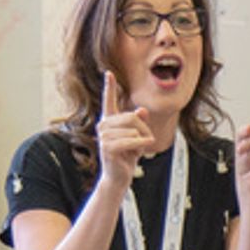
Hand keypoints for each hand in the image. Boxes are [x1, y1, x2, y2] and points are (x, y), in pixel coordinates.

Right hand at [96, 69, 155, 187]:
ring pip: (134, 129)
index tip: (109, 73)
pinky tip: (141, 151)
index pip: (109, 101)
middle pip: (132, 117)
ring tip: (136, 151)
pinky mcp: (108, 147)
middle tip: (145, 142)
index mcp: (109, 121)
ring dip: (142, 141)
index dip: (109, 87)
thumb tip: (142, 110)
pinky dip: (140, 145)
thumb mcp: (137, 138)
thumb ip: (140, 124)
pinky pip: (131, 140)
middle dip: (144, 130)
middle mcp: (104, 126)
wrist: (119, 177)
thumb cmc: (127, 156)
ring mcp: (104, 136)